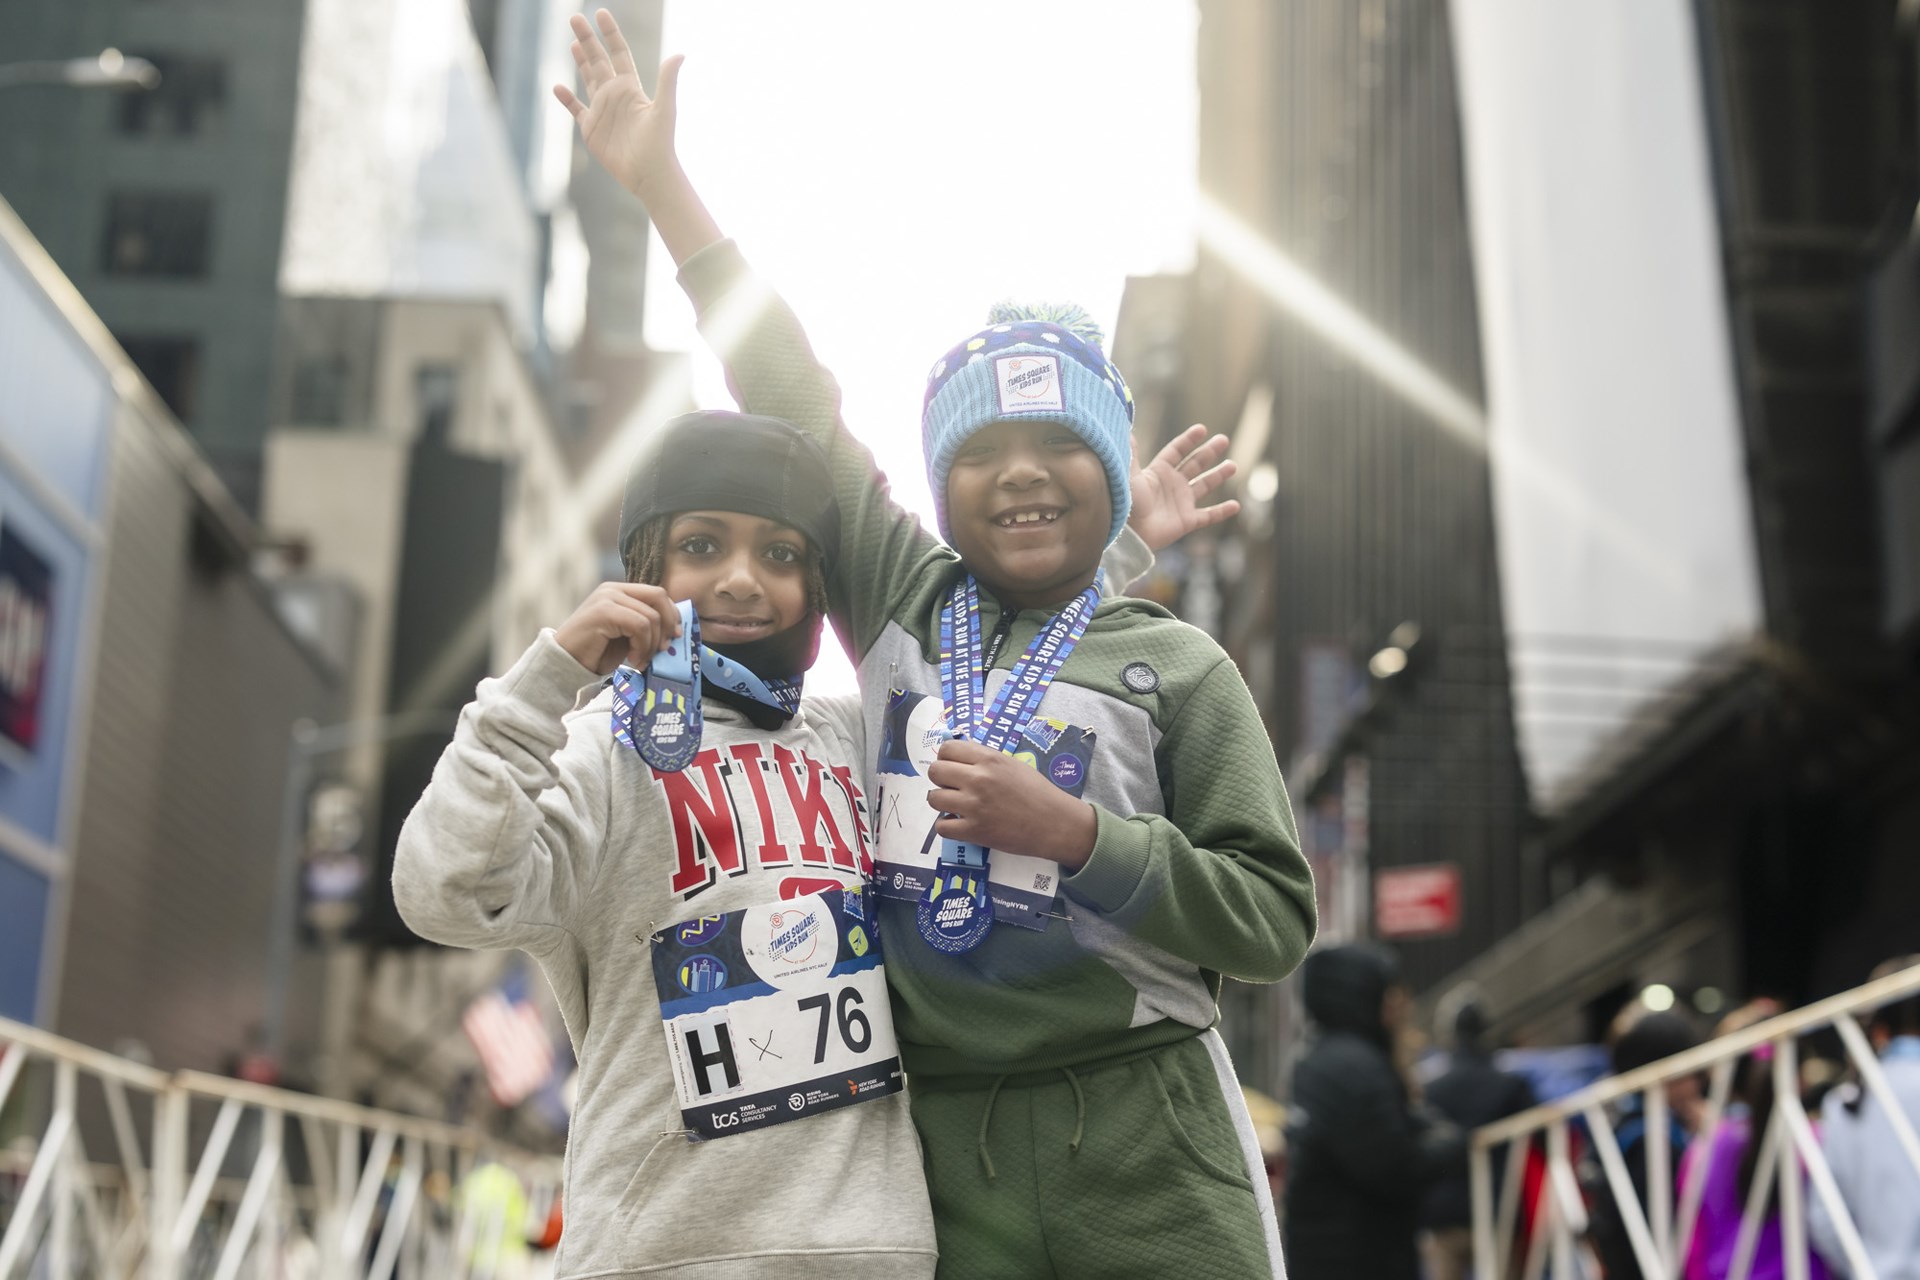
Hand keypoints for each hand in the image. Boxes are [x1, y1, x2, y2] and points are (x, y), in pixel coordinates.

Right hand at [553, 10, 682, 198]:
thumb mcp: (664, 108)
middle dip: (587, 39)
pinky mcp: (591, 129)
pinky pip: (576, 109)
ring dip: (581, 62)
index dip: (610, 33)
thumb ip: (667, 80)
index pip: (618, 53)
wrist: (649, 174)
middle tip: (575, 18)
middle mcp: (615, 95)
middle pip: (598, 60)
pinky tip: (557, 87)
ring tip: (573, 43)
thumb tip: (680, 54)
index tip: (600, 13)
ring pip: (588, 79)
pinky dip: (566, 99)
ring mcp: (602, 110)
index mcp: (630, 87)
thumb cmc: (660, 143)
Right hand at [553, 582, 681, 675]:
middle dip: (668, 625)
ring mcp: (607, 598)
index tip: (675, 636)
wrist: (566, 663)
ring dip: (651, 645)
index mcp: (619, 591)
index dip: (672, 614)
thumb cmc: (597, 652)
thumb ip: (646, 626)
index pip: (657, 593)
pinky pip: (640, 626)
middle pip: (658, 597)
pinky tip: (632, 660)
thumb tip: (676, 628)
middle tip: (664, 650)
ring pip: (651, 616)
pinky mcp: (604, 611)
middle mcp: (613, 589)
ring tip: (640, 660)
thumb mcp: (627, 636)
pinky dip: (642, 646)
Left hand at [925, 739, 1097, 870]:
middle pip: (935, 772)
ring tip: (956, 806)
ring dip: (942, 802)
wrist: (1054, 823)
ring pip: (933, 799)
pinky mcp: (974, 831)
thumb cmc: (1037, 792)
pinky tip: (960, 824)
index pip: (947, 749)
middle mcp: (978, 779)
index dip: (946, 758)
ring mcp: (974, 806)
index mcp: (988, 759)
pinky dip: (947, 826)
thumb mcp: (1012, 764)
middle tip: (953, 787)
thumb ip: (985, 759)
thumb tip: (959, 758)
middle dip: (941, 779)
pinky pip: (942, 827)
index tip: (953, 767)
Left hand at [1128, 423, 1241, 550]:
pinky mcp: (1187, 521)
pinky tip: (1235, 506)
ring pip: (1204, 485)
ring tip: (1232, 466)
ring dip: (1219, 475)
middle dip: (1209, 452)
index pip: (1176, 451)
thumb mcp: (1129, 476)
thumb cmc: (1126, 504)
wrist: (1130, 534)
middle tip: (1223, 439)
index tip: (1202, 429)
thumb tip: (1126, 430)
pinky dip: (1222, 512)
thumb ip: (1132, 454)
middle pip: (1195, 464)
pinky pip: (1208, 516)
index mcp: (1158, 472)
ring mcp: (1181, 503)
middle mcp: (1172, 485)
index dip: (1188, 440)